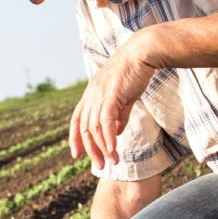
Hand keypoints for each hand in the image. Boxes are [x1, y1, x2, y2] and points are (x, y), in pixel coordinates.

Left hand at [70, 31, 158, 168]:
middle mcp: (91, 94)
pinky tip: (113, 150)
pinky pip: (105, 121)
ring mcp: (99, 94)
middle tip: (100, 165)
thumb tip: (116, 133)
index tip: (76, 154)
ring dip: (103, 147)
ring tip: (112, 161)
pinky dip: (108, 138)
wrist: (142, 53)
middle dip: (91, 149)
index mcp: (91, 94)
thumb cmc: (135, 73)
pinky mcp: (111, 94)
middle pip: (84, 128)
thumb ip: (119, 115)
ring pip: (94, 127)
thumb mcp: (124, 97)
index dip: (75, 138)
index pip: (77, 119)